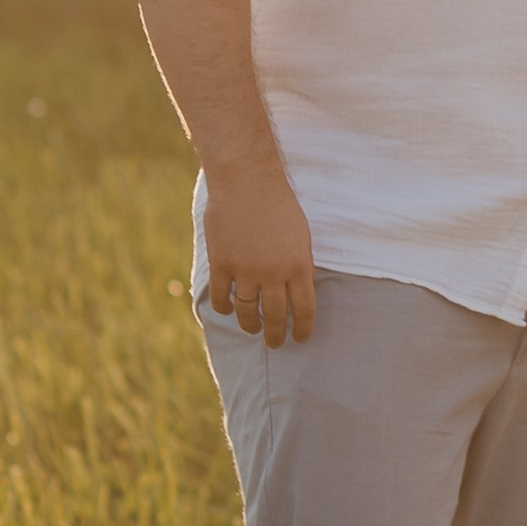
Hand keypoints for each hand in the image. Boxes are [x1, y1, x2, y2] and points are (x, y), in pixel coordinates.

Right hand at [203, 158, 317, 346]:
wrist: (247, 182)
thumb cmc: (279, 206)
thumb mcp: (301, 236)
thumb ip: (299, 265)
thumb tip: (297, 292)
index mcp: (299, 266)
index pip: (304, 309)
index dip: (302, 329)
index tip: (300, 338)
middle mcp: (273, 273)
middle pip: (275, 316)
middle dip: (276, 335)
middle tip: (275, 343)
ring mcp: (246, 270)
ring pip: (246, 312)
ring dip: (250, 325)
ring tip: (252, 329)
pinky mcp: (222, 264)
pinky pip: (222, 298)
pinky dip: (224, 308)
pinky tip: (228, 310)